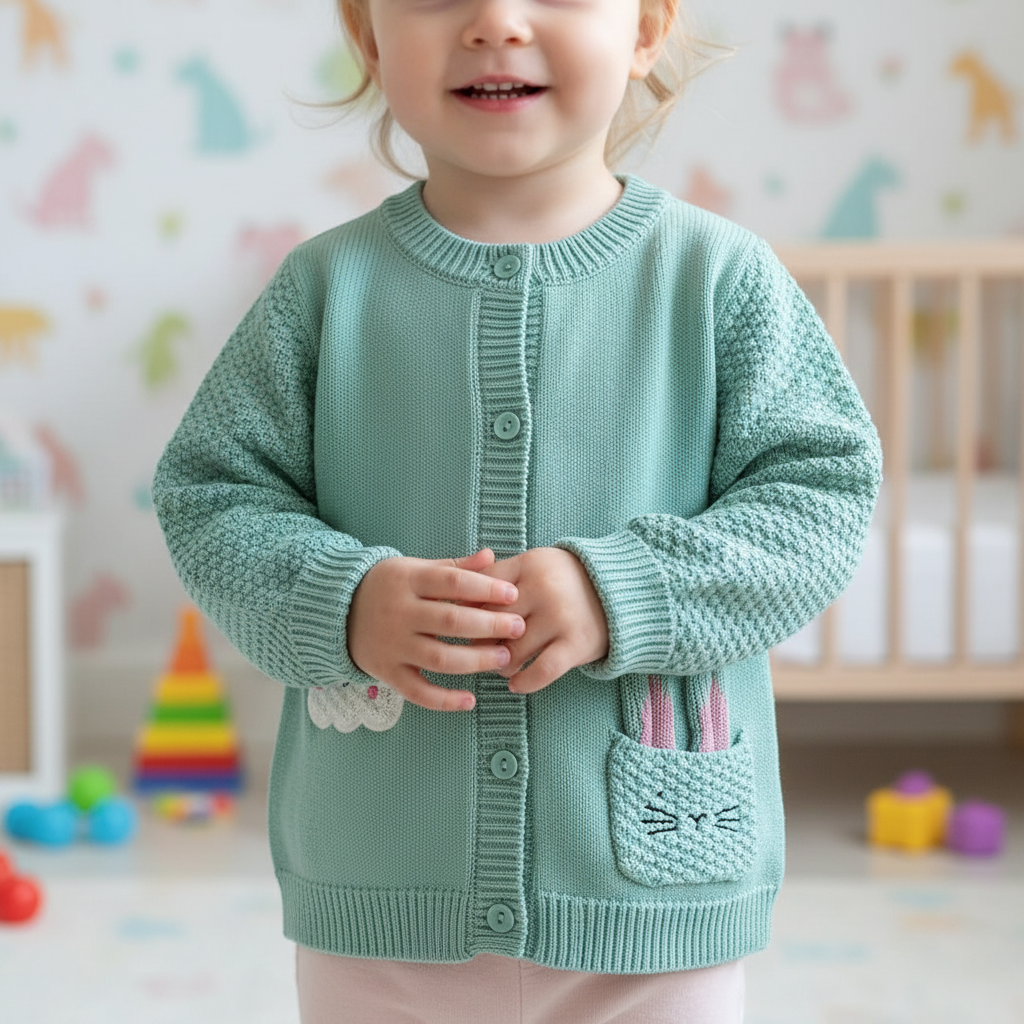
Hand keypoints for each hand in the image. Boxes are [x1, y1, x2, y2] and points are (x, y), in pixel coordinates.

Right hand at [347, 548, 525, 711]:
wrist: (337, 611)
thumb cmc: (388, 586)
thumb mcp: (415, 568)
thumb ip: (454, 566)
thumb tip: (491, 556)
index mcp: (408, 580)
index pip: (451, 582)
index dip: (485, 588)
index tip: (513, 594)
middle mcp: (399, 612)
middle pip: (450, 620)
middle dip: (489, 625)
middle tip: (519, 627)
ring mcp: (392, 645)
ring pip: (439, 657)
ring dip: (476, 661)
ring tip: (505, 658)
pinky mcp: (387, 672)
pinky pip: (417, 691)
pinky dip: (444, 700)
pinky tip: (470, 700)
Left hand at [476, 547, 608, 694]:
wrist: (620, 591)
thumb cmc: (564, 580)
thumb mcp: (534, 566)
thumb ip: (498, 578)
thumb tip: (456, 604)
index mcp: (528, 565)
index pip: (480, 589)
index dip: (466, 610)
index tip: (463, 623)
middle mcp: (543, 589)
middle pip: (491, 622)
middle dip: (479, 641)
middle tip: (476, 649)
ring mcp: (560, 617)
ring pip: (511, 650)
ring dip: (499, 664)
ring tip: (500, 665)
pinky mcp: (576, 644)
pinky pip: (540, 670)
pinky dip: (523, 682)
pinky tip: (515, 684)